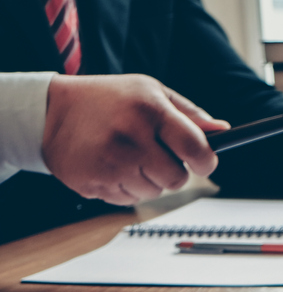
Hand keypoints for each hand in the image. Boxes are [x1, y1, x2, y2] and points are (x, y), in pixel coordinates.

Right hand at [41, 74, 227, 205]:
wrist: (49, 111)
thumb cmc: (109, 99)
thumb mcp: (151, 91)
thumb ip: (190, 114)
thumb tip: (224, 131)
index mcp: (150, 111)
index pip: (196, 149)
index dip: (206, 160)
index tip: (203, 160)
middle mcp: (130, 138)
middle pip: (177, 179)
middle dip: (173, 170)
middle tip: (156, 154)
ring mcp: (110, 163)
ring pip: (154, 192)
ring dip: (148, 180)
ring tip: (128, 156)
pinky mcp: (92, 182)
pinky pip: (129, 200)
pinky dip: (126, 188)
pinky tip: (111, 166)